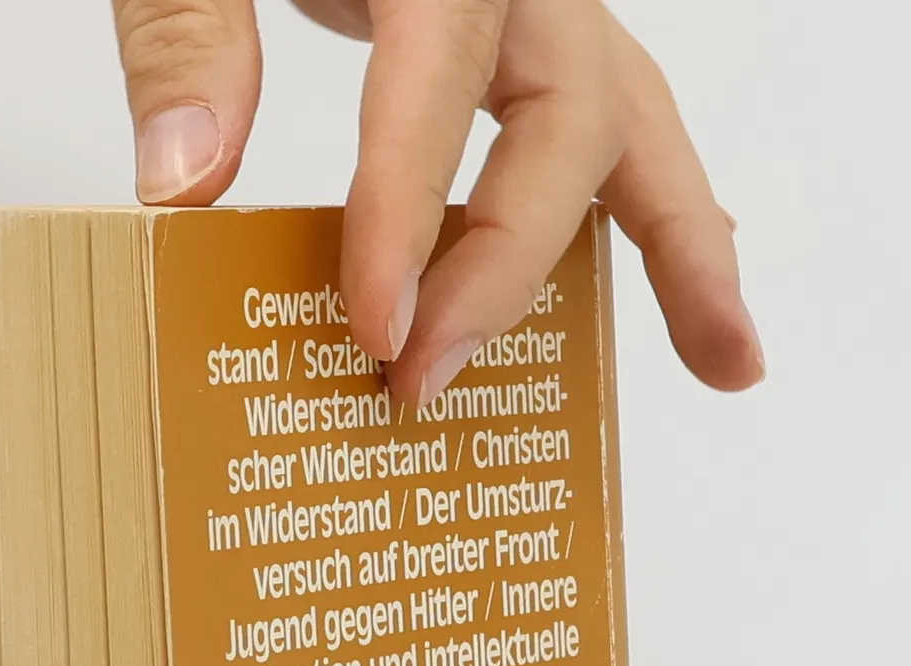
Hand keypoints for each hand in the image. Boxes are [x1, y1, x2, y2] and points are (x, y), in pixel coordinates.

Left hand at [110, 0, 762, 405]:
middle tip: (427, 382)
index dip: (409, 212)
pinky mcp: (527, 37)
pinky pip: (604, 124)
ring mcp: (538, 2)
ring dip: (682, 245)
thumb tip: (184, 186)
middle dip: (506, 267)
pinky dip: (651, 210)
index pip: (436, 75)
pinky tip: (694, 297)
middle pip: (566, 113)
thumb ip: (182, 31)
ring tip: (729, 364)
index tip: (376, 328)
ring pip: (629, 118)